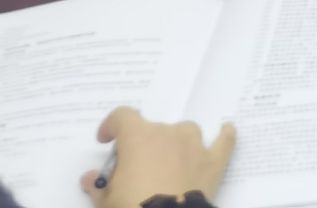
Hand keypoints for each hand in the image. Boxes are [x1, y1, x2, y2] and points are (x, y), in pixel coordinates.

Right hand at [83, 107, 235, 207]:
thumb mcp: (105, 201)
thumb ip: (97, 186)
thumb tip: (88, 179)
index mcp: (138, 138)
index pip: (123, 117)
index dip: (112, 126)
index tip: (106, 140)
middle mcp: (168, 134)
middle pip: (152, 129)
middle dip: (142, 146)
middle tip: (133, 171)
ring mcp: (194, 146)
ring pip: (184, 132)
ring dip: (175, 142)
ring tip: (167, 162)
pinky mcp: (214, 162)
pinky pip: (224, 141)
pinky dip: (225, 135)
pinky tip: (227, 130)